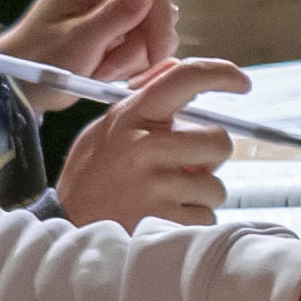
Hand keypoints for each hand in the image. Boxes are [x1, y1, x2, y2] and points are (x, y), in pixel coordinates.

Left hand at [0, 0, 176, 80]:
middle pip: (156, 7)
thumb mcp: (76, 44)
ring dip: (133, 54)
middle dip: (139, 45)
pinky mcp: (120, 7)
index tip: (155, 60)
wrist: (22, 78)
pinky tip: (105, 64)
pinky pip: (147, 33)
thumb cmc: (39, 61)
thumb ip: (113, 17)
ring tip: (99, 68)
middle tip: (106, 70)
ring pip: (155, 23)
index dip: (160, 27)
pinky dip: (131, 55)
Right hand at [50, 57, 238, 228]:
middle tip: (184, 170)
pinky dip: (191, 222)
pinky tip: (163, 220)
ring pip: (215, 186)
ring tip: (165, 200)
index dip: (221, 74)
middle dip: (209, 159)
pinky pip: (206, 217)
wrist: (60, 233)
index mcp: (131, 118)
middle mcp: (145, 147)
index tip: (241, 81)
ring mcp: (155, 185)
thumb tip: (176, 67)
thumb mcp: (103, 131)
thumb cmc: (88, 183)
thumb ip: (140, 100)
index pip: (185, 78)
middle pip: (218, 141)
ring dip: (198, 196)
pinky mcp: (163, 220)